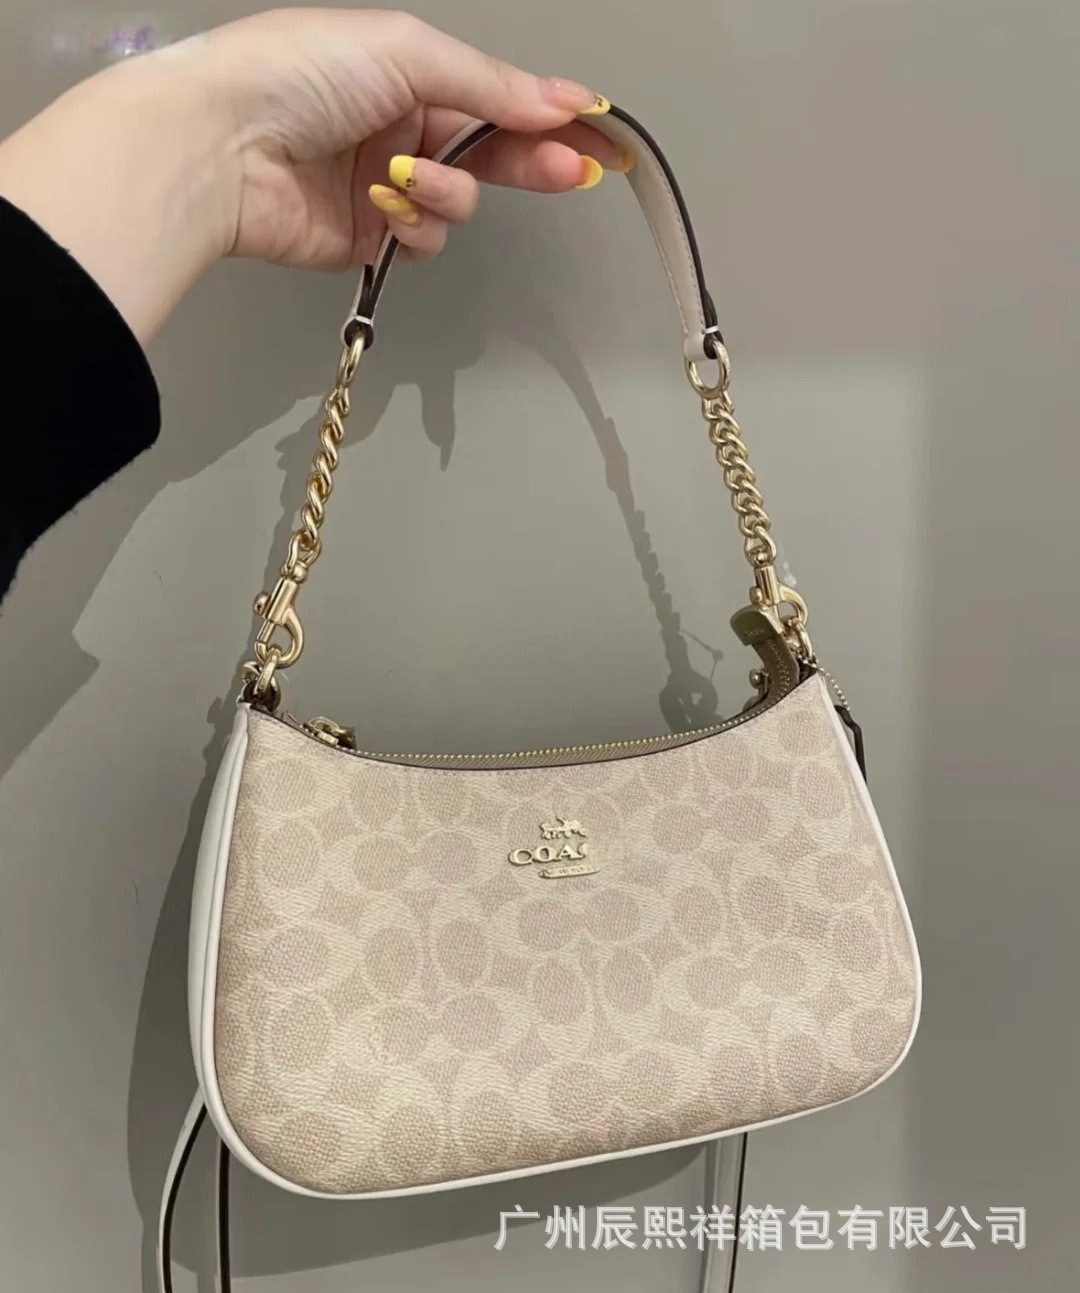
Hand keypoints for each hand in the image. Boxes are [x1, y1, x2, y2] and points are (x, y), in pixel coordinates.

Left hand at [0, 8, 625, 341]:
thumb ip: (491, 85)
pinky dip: (411, 224)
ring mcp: (384, 186)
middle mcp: (398, 126)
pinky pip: (421, 241)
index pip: (498, 98)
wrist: (221, 144)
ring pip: (458, 205)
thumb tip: (561, 101)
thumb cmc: (297, 74)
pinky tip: (382, 204)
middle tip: (573, 173)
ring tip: (407, 177)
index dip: (552, 120)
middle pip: (491, 154)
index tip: (603, 140)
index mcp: (406, 70)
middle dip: (531, 162)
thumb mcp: (407, 53)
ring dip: (445, 193)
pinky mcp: (367, 238)